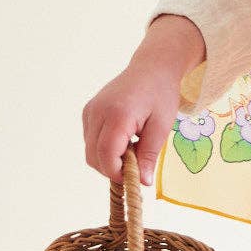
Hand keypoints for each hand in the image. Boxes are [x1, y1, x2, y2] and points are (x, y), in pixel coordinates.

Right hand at [82, 17, 204, 186]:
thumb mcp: (162, 126)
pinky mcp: (88, 111)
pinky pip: (90, 140)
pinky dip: (104, 147)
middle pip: (94, 156)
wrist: (152, 68)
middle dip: (113, 169)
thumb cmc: (161, 94)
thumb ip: (149, 155)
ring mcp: (90, 111)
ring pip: (90, 151)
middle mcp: (98, 112)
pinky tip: (124, 140)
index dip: (117, 173)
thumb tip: (142, 183)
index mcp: (118, 115)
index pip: (106, 155)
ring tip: (133, 148)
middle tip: (137, 165)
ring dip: (108, 159)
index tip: (134, 178)